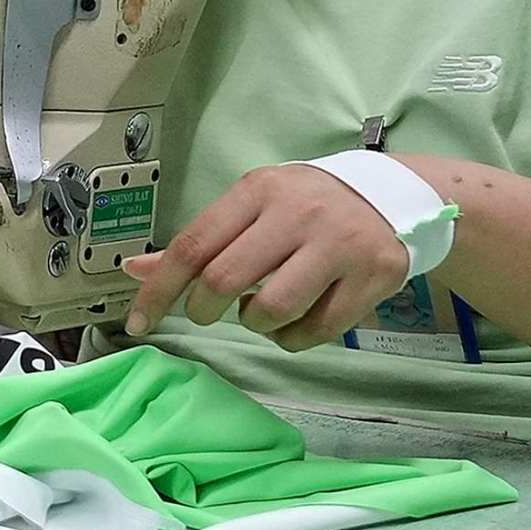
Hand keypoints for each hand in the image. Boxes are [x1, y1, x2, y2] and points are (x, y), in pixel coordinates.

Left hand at [123, 163, 413, 347]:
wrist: (395, 195)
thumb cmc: (305, 206)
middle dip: (202, 309)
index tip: (138, 323)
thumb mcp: (251, 207)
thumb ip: (199, 241)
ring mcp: (338, 244)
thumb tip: (135, 270)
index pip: (193, 245)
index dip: (159, 290)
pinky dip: (294, 338)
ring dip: (254, 325)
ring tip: (261, 312)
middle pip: (225, 280)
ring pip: (272, 310)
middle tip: (206, 313)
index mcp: (257, 191)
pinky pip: (317, 330)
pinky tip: (296, 321)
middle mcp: (297, 213)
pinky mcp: (374, 274)